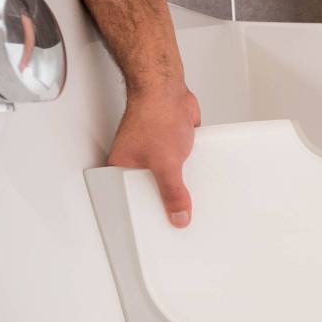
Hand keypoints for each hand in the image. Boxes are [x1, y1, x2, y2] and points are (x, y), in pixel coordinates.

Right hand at [108, 84, 201, 226]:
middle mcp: (136, 163)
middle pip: (151, 193)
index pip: (131, 202)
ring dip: (180, 186)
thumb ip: (173, 193)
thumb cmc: (155, 115)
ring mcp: (154, 155)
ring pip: (168, 180)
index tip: (158, 231)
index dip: (145, 216)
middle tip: (179, 220)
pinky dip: (190, 172)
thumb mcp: (166, 164)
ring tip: (190, 201)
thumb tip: (178, 216)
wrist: (167, 89)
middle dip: (166, 204)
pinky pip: (181, 167)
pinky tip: (199, 178)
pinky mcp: (171, 147)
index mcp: (122, 169)